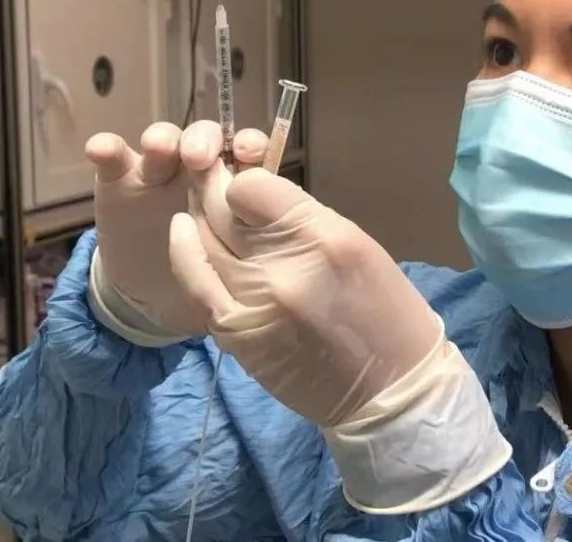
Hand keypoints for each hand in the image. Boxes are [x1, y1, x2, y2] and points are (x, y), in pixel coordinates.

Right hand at [85, 122, 267, 344]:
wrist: (157, 293)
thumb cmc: (214, 268)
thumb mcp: (240, 261)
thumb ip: (261, 243)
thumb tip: (300, 237)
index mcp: (234, 182)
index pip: (245, 151)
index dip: (249, 145)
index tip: (250, 152)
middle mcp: (197, 168)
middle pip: (204, 138)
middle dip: (204, 140)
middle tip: (201, 157)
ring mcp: (157, 171)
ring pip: (163, 141)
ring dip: (162, 138)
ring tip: (161, 147)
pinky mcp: (118, 182)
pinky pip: (113, 159)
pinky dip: (106, 149)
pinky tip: (102, 149)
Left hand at [168, 150, 511, 512]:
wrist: (389, 392)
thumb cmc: (387, 312)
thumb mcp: (360, 247)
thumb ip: (306, 220)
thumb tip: (260, 198)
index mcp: (324, 239)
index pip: (252, 188)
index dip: (246, 181)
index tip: (251, 187)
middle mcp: (282, 268)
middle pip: (220, 211)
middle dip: (212, 189)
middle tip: (211, 178)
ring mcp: (252, 305)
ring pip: (201, 243)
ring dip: (197, 219)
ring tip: (199, 207)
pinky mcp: (234, 336)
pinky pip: (195, 284)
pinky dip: (186, 255)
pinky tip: (183, 235)